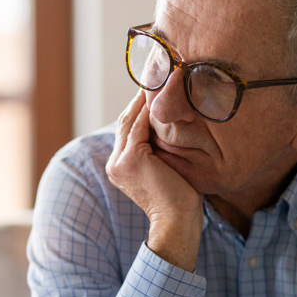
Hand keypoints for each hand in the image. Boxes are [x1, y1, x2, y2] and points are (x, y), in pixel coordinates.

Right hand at [106, 92, 202, 271]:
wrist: (177, 224)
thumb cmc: (181, 202)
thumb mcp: (169, 170)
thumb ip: (163, 150)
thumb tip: (177, 127)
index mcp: (120, 166)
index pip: (130, 127)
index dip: (142, 105)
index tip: (159, 85)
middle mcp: (115, 163)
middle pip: (127, 119)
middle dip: (142, 95)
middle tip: (160, 71)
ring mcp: (119, 161)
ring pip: (132, 118)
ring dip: (146, 95)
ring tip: (163, 75)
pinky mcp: (130, 159)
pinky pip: (140, 124)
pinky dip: (152, 106)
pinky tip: (165, 91)